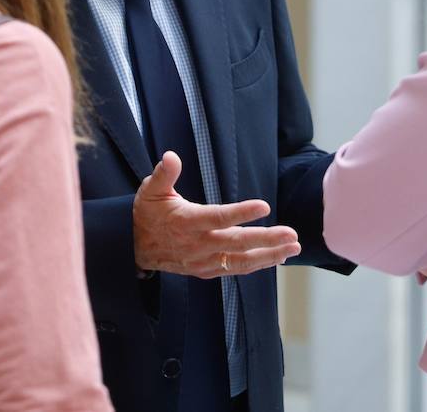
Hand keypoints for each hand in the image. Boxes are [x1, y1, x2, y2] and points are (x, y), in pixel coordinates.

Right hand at [133, 151, 301, 277]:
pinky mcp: (206, 271)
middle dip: (266, 240)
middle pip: (236, 243)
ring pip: (240, 262)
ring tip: (292, 248)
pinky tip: (276, 257)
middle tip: (291, 235)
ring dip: (269, 256)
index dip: (241, 213)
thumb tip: (170, 156)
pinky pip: (235, 270)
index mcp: (185, 222)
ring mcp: (202, 261)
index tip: (264, 206)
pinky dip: (256, 265)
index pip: (218, 218)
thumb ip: (163, 174)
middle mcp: (196, 245)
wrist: (134, 247)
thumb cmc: (147, 213)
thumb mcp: (150, 190)